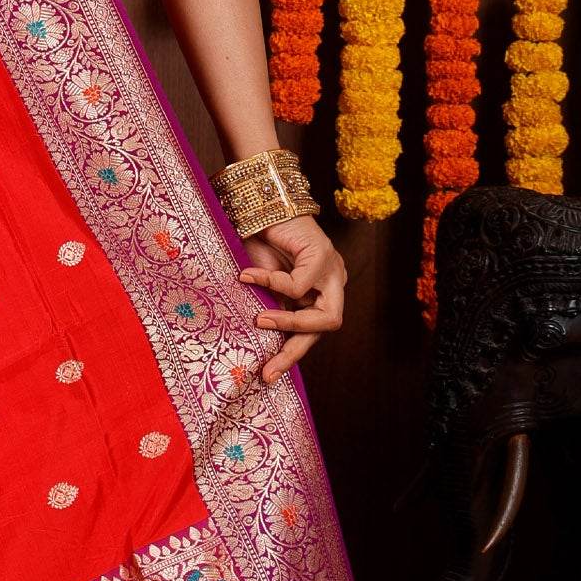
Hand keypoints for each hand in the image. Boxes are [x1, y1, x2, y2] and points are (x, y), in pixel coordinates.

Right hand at [237, 211, 345, 383]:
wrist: (257, 205)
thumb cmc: (258, 244)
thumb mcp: (264, 287)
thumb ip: (271, 309)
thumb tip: (260, 345)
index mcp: (320, 293)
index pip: (314, 332)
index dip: (291, 354)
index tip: (267, 375)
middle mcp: (333, 283)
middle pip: (328, 328)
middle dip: (296, 349)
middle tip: (268, 366)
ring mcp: (333, 270)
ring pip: (326, 315)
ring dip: (289, 323)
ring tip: (259, 320)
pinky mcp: (324, 255)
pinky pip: (298, 286)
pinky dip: (271, 285)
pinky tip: (247, 277)